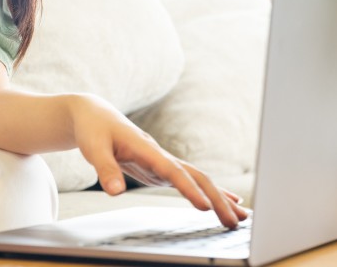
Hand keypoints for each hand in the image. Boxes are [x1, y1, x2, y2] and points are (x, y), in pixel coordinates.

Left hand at [70, 95, 248, 228]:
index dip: (189, 189)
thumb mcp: (94, 149)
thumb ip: (105, 170)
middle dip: (217, 199)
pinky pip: (191, 182)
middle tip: (235, 221)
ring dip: (220, 197)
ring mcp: (164, 162)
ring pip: (199, 179)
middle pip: (197, 177)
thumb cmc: (95, 130)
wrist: (96, 115)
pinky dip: (210, 193)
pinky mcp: (162, 169)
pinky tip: (224, 204)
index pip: (173, 172)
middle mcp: (162, 155)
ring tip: (242, 216)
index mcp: (147, 149)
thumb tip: (115, 192)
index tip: (205, 207)